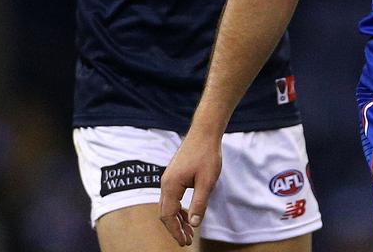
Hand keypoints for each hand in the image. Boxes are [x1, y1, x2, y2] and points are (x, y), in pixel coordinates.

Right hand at [159, 130, 222, 246]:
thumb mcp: (207, 182)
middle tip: (187, 241)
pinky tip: (187, 214)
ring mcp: (168, 178)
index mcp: (171, 186)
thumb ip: (199, 203)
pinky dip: (178, 208)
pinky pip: (172, 197)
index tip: (185, 243)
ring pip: (168, 205)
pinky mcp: (174, 175)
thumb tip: (193, 224)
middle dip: (175, 228)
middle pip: (165, 212)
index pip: (168, 216)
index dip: (175, 231)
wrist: (204, 132)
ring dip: (177, 219)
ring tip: (189, 231)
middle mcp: (165, 183)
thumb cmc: (207, 154)